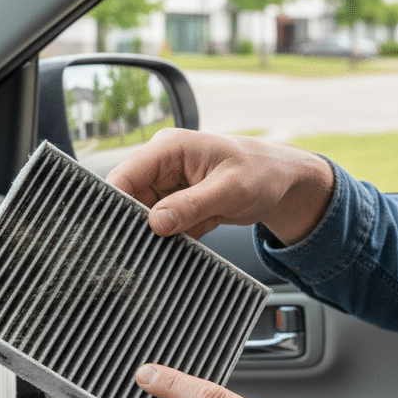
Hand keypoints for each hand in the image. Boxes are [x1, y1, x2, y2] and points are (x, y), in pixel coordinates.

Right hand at [106, 129, 333, 244]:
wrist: (283, 182)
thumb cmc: (262, 172)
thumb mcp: (230, 189)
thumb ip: (193, 204)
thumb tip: (155, 222)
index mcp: (169, 147)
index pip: (125, 174)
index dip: (114, 202)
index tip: (116, 232)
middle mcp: (163, 165)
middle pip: (129, 198)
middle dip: (134, 224)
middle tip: (143, 250)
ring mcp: (169, 186)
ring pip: (142, 216)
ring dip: (153, 236)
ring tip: (170, 249)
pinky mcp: (177, 205)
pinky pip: (161, 227)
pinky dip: (169, 241)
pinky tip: (181, 249)